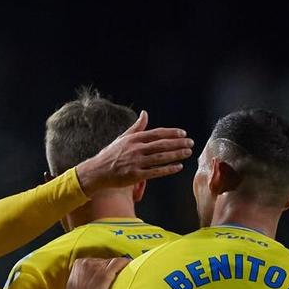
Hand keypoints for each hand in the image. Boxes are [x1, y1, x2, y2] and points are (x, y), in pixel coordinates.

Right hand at [60, 254, 128, 288]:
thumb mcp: (76, 283)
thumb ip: (84, 276)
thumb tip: (95, 276)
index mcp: (79, 263)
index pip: (96, 261)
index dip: (103, 268)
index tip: (109, 274)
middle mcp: (87, 262)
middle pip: (105, 261)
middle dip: (110, 269)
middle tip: (116, 279)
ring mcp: (96, 266)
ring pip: (113, 262)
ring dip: (118, 269)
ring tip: (124, 275)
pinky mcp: (105, 273)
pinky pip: (119, 262)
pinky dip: (126, 263)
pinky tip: (130, 266)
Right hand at [72, 111, 192, 190]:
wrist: (97, 171)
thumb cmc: (111, 154)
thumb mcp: (123, 138)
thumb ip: (137, 127)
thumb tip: (145, 113)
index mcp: (134, 139)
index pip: (157, 133)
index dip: (172, 133)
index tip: (183, 133)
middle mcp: (136, 149)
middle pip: (162, 145)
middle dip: (178, 143)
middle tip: (191, 143)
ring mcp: (136, 162)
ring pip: (161, 158)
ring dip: (176, 155)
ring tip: (188, 153)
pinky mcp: (135, 175)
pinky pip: (156, 172)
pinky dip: (168, 169)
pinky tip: (178, 167)